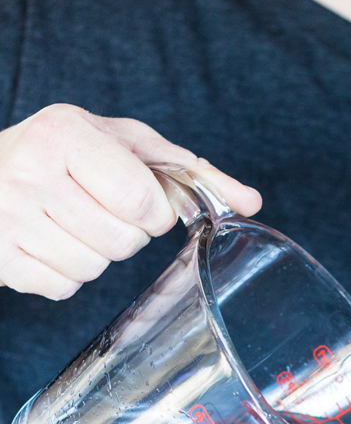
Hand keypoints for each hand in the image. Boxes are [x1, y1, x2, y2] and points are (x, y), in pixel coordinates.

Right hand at [0, 104, 261, 300]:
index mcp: (65, 134)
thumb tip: (252, 203)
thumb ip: (190, 173)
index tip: (137, 199)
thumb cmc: (67, 154)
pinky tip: (50, 243)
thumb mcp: (126, 145)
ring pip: (95, 270)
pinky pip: (64, 289)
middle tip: (98, 209)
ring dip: (97, 255)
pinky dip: (67, 274)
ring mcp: (9, 219)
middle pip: (123, 243)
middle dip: (126, 234)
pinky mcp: (2, 260)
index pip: (143, 202)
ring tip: (72, 223)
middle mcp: (31, 173)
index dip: (152, 212)